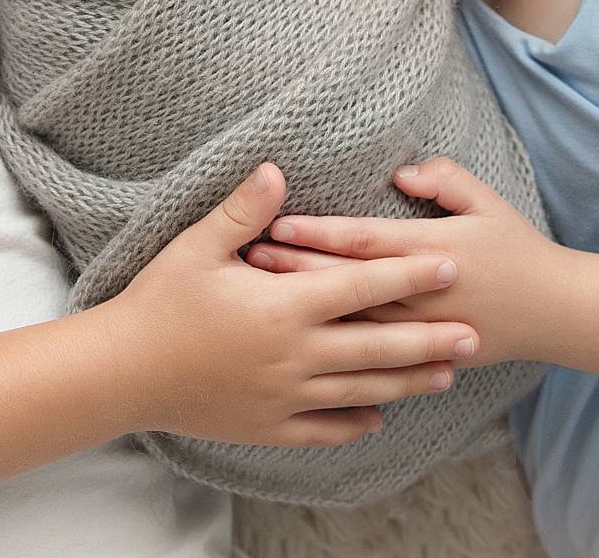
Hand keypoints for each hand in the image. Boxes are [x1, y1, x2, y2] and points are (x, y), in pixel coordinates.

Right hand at [101, 163, 479, 447]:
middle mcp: (294, 356)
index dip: (409, 275)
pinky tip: (379, 415)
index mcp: (283, 306)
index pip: (362, 286)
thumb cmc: (158, 302)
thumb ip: (244, 210)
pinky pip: (326, 428)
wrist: (123, 373)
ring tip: (446, 374)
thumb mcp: (197, 247)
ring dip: (408, 381)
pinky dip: (357, 422)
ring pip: (362, 391)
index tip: (450, 267)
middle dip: (430, 338)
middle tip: (475, 333)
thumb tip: (278, 169)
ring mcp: (285, 396)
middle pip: (378, 347)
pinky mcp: (269, 427)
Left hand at [243, 157, 562, 367]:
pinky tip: (302, 343)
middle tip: (248, 260)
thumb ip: (443, 178)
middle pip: (347, 284)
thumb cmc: (514, 247)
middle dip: (295, 271)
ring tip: (258, 298)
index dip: (319, 234)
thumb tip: (400, 173)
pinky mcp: (425, 358)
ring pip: (352, 322)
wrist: (554, 312)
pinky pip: (374, 358)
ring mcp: (422, 331)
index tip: (278, 225)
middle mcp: (421, 294)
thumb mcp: (485, 200)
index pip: (364, 242)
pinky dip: (335, 349)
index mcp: (432, 250)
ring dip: (305, 310)